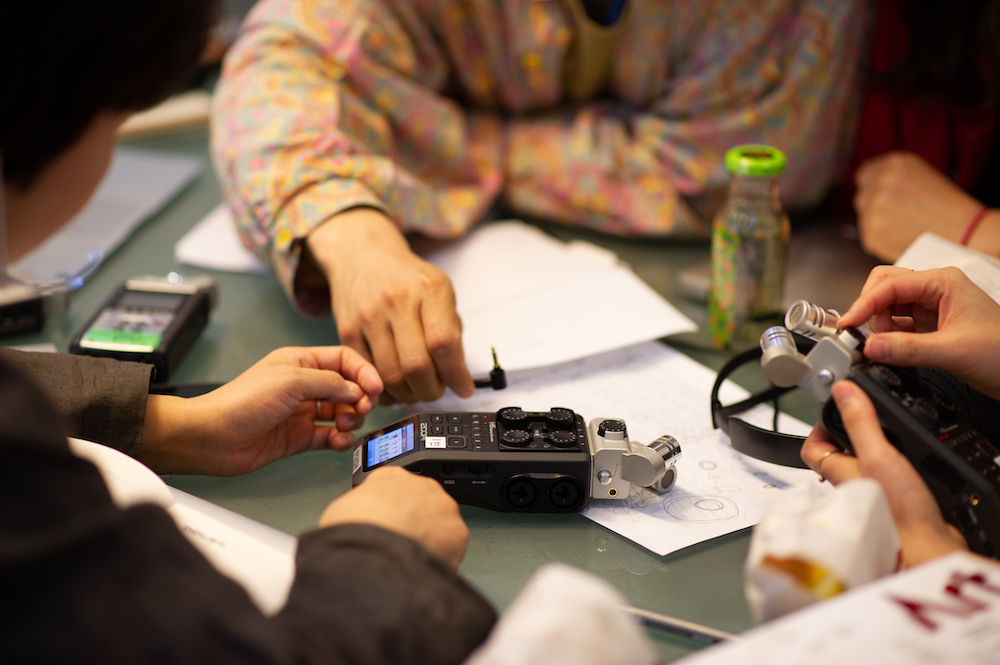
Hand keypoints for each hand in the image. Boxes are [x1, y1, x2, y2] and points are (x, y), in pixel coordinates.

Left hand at [139, 346, 382, 474]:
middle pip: (347, 387)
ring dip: (351, 419)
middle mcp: (303, 385)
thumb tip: (356, 389)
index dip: (363, 372)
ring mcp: (302, 412)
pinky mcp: (299, 438)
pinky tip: (338, 441)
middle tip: (362, 408)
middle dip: (360, 398)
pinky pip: (330, 436)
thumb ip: (329, 382)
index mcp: (300, 362)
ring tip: (344, 425)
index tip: (376, 387)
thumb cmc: (240, 402)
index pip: (344, 360)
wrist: (212, 438)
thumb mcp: (291, 381)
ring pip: (342, 413)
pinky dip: (340, 439)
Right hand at [306, 208, 474, 403]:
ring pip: (390, 376)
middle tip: (438, 391)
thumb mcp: (440, 290)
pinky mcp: (347, 331)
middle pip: (416, 366)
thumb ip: (451, 330)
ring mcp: (368, 316)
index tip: (464, 388)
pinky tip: (397, 387)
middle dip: (432, 390)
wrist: (362, 255)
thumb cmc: (408, 278)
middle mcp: (397, 301)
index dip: (456, 374)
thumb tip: (459, 376)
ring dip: (410, 395)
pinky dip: (385, 390)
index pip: (443, 343)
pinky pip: (368, 373)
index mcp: (429, 289)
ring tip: (419, 391)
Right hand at [318, 466, 468, 568]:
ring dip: (430, 540)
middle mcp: (421, 484)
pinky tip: (424, 566)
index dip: (393, 509)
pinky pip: (452, 546)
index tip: (389, 523)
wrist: (374, 547)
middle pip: (422, 504)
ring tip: (411, 558)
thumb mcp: (343, 510)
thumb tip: (361, 523)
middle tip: (400, 544)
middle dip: (414, 523)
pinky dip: (443, 558)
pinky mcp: (458, 531)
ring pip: (440, 524)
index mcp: (391, 475)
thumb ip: (360, 510)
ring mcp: (443, 506)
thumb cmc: (353, 529)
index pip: (398, 487)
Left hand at [802, 381, 965, 566]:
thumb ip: (860, 423)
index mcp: (839, 472)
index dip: (818, 427)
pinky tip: (911, 464)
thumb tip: (842, 391)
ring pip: (865, 466)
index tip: (834, 409)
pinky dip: (897, 468)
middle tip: (864, 416)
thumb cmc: (899, 515)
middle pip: (839, 454)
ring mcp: (874, 495)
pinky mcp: (897, 504)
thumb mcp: (878, 455)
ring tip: (890, 435)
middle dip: (850, 434)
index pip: (812, 448)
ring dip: (876, 450)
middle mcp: (852, 484)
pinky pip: (889, 479)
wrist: (929, 551)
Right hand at [838, 266, 999, 399]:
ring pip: (888, 308)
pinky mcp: (929, 326)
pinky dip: (889, 338)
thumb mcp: (953, 351)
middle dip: (870, 312)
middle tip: (864, 335)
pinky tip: (893, 352)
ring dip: (880, 327)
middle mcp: (934, 290)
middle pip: (884, 289)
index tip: (847, 324)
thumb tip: (871, 347)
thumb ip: (908, 349)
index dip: (864, 304)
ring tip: (885, 347)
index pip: (889, 285)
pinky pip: (897, 326)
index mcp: (942, 283)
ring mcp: (931, 308)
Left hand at [854, 152, 999, 260]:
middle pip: (863, 196)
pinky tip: (902, 236)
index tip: (885, 196)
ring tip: (905, 226)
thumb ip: (890, 174)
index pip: (864, 174)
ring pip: (865, 217)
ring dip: (878, 222)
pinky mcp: (871, 234)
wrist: (962, 232)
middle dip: (876, 205)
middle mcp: (879, 183)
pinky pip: (868, 236)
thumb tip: (865, 182)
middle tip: (901, 214)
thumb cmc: (945, 203)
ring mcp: (872, 209)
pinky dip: (882, 238)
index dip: (874, 187)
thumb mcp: (919, 172)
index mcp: (892, 164)